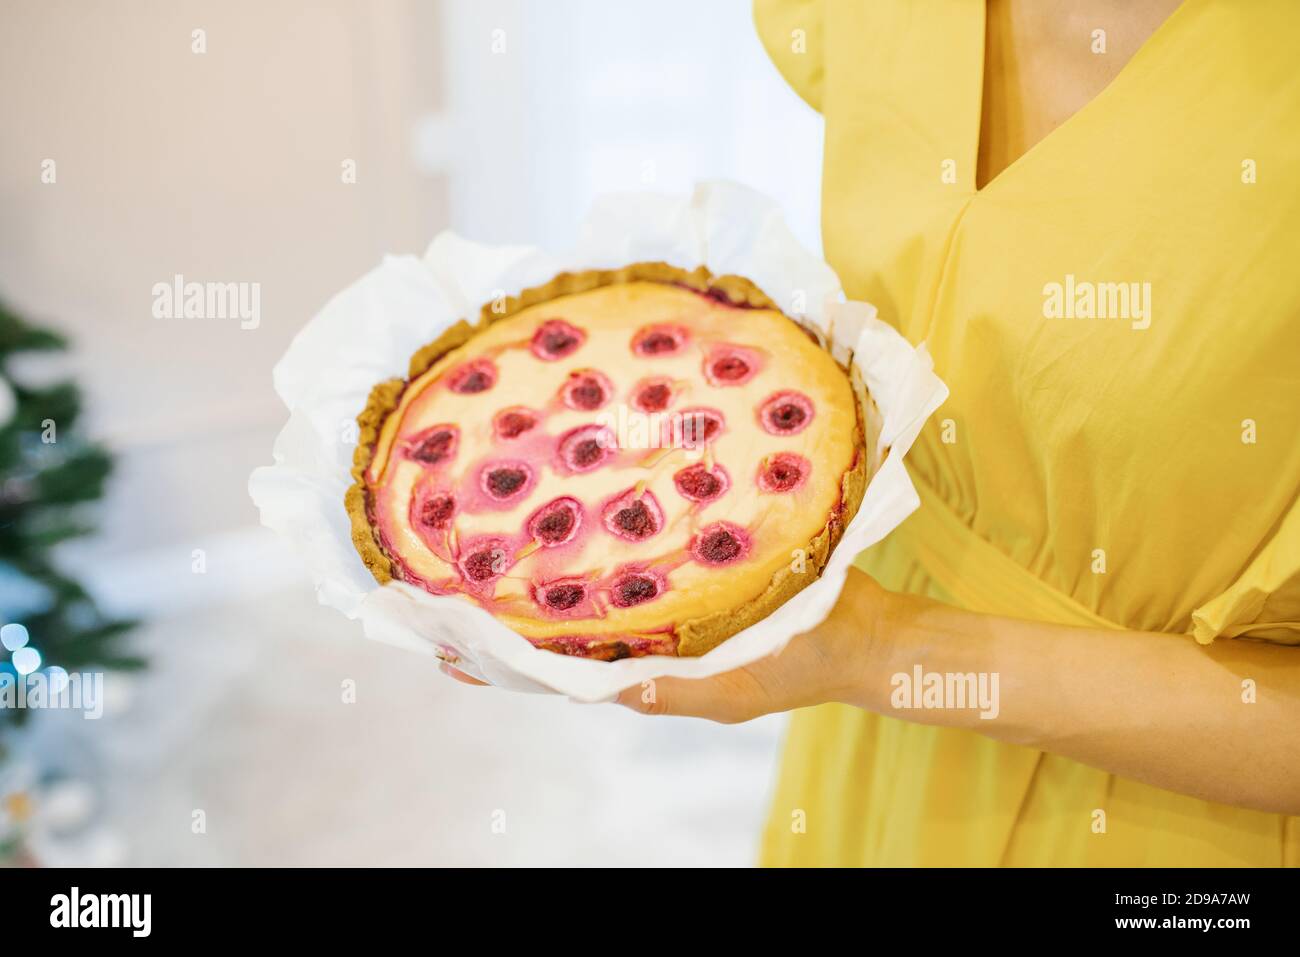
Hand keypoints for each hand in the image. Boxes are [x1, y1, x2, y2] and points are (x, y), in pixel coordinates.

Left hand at [437, 568, 887, 722]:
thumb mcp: (734, 688)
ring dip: (550, 588)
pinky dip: (604, 559)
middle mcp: (651, 645)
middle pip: (566, 637)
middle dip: (513, 623)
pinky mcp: (694, 581)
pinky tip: (582, 523)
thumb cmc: (801, 663)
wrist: (862, 633)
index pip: (562, 675)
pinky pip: (637, 572)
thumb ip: (672, 689)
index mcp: (652, 677)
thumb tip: (608, 688)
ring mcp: (670, 614)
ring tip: (495, 557)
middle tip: (450, 597)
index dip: (508, 666)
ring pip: (596, 604)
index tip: (447, 652)